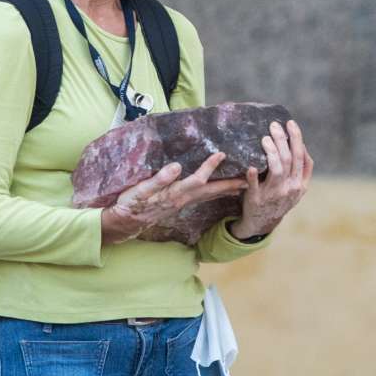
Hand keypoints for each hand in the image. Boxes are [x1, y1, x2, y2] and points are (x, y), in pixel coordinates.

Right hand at [101, 151, 246, 244]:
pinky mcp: (182, 204)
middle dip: (231, 184)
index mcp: (175, 193)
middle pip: (212, 191)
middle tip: (250, 178)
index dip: (210, 167)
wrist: (126, 222)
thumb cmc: (132, 203)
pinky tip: (223, 190)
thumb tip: (176, 167)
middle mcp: (183, 199)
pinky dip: (217, 193)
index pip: (197, 180)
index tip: (221, 154)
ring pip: (211, 196)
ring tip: (245, 184)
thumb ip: (159, 179)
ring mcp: (184, 203)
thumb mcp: (141, 190)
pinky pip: (205, 198)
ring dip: (228, 189)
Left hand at [230, 120, 313, 239]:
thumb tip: (303, 146)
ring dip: (271, 152)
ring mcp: (274, 194)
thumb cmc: (280, 200)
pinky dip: (253, 176)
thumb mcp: (297, 189)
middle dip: (282, 139)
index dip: (297, 139)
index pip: (302, 157)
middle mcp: (289, 188)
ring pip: (276, 169)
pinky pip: (256, 186)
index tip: (290, 124)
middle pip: (288, 159)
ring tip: (265, 138)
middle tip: (274, 125)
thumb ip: (303, 170)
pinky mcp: (257, 199)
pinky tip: (251, 167)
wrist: (263, 222)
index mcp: (300, 184)